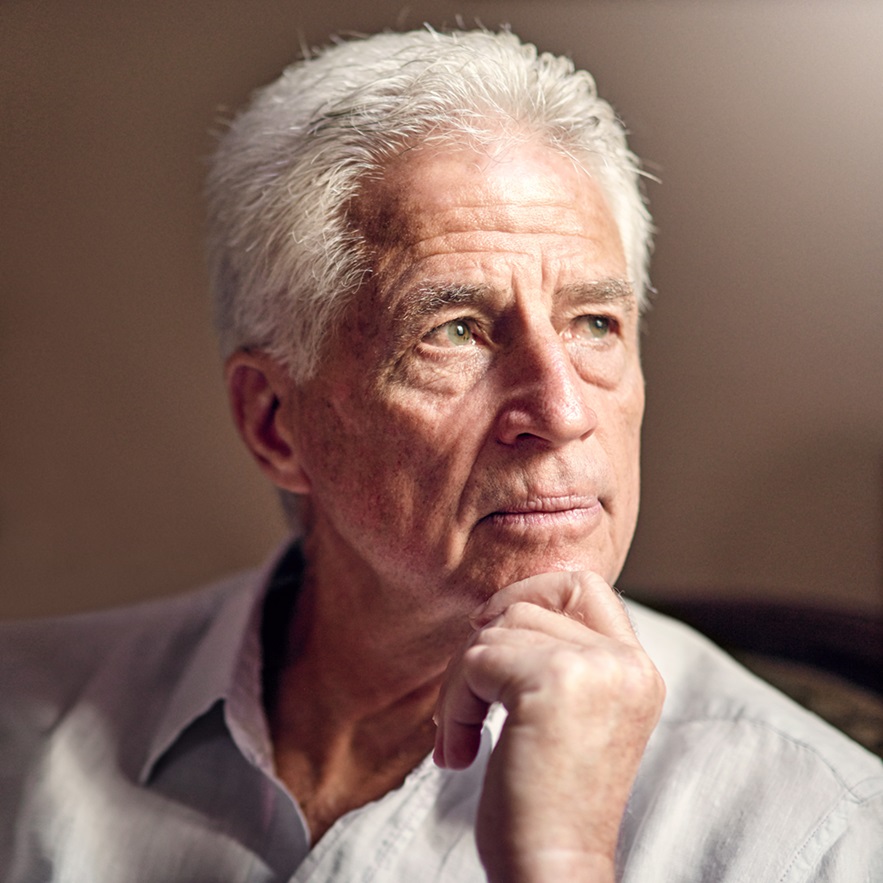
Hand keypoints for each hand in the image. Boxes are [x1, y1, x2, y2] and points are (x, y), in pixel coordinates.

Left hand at [433, 571, 664, 881]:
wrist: (553, 872)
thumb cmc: (546, 803)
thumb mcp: (568, 715)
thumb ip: (556, 657)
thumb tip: (495, 609)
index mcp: (636, 669)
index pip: (585, 585)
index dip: (530, 592)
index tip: (489, 630)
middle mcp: (626, 662)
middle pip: (528, 604)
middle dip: (482, 645)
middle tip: (468, 697)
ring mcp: (594, 668)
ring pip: (494, 632)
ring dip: (460, 685)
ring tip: (463, 741)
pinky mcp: (553, 681)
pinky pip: (475, 661)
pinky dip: (453, 706)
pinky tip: (459, 754)